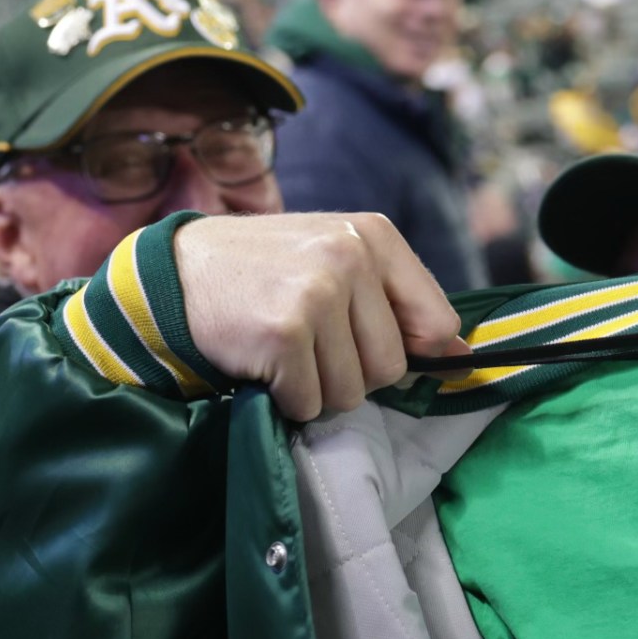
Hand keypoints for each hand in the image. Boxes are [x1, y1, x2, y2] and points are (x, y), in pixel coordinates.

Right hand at [173, 213, 464, 423]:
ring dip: (317, 388)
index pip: (437, 322)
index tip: (372, 347)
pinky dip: (285, 398)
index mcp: (374, 235)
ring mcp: (318, 294)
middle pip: (391, 367)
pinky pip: (309, 403)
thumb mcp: (335, 260)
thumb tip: (462, 356)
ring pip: (352, 391)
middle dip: (352, 372)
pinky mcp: (284, 334)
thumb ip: (397, 300)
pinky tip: (261, 362)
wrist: (175, 273)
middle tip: (309, 344)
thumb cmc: (263, 272)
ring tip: (284, 350)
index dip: (412, 350)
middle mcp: (351, 257)